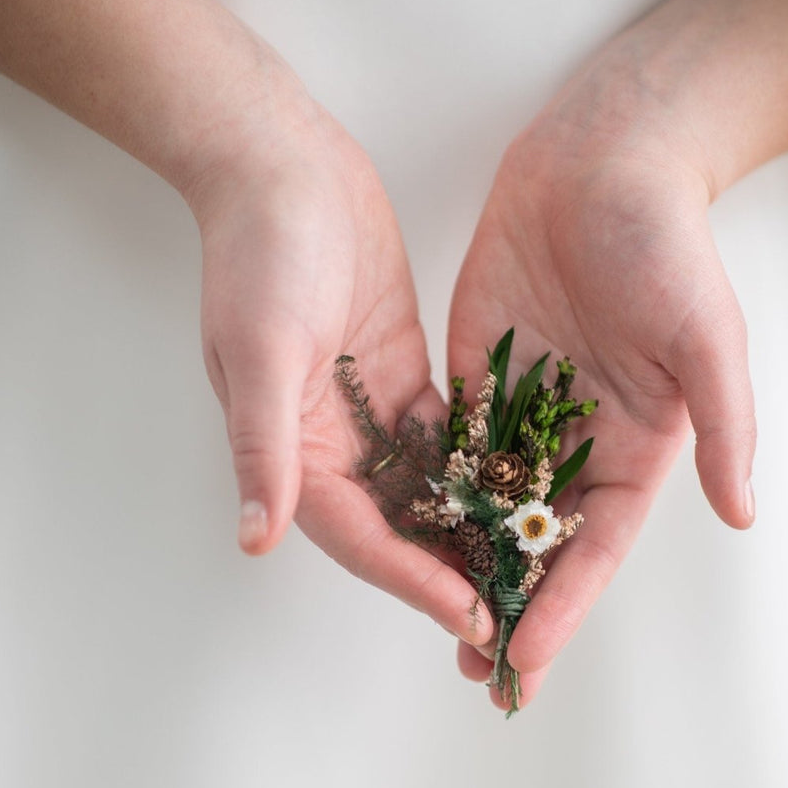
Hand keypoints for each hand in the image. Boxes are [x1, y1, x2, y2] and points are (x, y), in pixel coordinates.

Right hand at [189, 95, 495, 649]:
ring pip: (427, 493)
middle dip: (450, 578)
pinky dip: (480, 472)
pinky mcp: (402, 377)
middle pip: (398, 531)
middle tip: (514, 621)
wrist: (281, 166)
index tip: (473, 618)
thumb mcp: (261, 350)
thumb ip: (264, 445)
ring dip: (471, 535)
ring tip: (530, 576)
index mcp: (292, 449)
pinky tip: (531, 497)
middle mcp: (328, 444)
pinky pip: (446, 441)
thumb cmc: (261, 253)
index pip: (361, 538)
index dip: (416, 583)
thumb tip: (256, 539)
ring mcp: (368, 411)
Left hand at [447, 28, 755, 708]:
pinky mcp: (477, 380)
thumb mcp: (707, 337)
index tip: (526, 657)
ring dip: (464, 572)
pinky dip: (430, 502)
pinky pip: (450, 452)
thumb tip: (740, 515)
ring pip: (489, 513)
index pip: (596, 548)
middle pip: (540, 547)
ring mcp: (525, 416)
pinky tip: (400, 545)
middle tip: (474, 676)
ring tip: (434, 631)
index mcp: (638, 449)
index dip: (564, 606)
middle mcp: (580, 446)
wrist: (601, 160)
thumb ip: (723, 427)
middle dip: (511, 610)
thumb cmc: (666, 246)